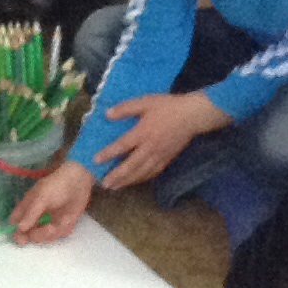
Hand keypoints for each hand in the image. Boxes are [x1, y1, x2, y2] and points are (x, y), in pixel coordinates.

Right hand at [10, 159, 94, 243]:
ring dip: (54, 232)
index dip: (17, 233)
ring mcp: (49, 222)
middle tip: (50, 227)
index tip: (23, 240)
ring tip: (64, 220)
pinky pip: (59, 234)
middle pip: (30, 235)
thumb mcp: (41, 197)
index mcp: (27, 208)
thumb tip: (20, 228)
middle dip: (40, 234)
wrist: (79, 182)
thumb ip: (31, 213)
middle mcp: (36, 217)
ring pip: (46, 237)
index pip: (16, 225)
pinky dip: (64, 228)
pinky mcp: (62, 225)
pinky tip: (69, 218)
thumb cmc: (56, 186)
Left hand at [91, 92, 230, 188]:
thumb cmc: (168, 106)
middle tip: (104, 184)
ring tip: (115, 187)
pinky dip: (141, 179)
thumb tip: (107, 114)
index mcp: (143, 132)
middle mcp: (150, 147)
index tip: (95, 160)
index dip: (108, 153)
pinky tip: (134, 181)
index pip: (122, 145)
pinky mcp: (167, 159)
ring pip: (141, 172)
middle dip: (117, 176)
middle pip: (131, 166)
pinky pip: (152, 173)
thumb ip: (126, 108)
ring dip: (127, 181)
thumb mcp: (145, 101)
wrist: (192, 116)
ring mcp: (159, 155)